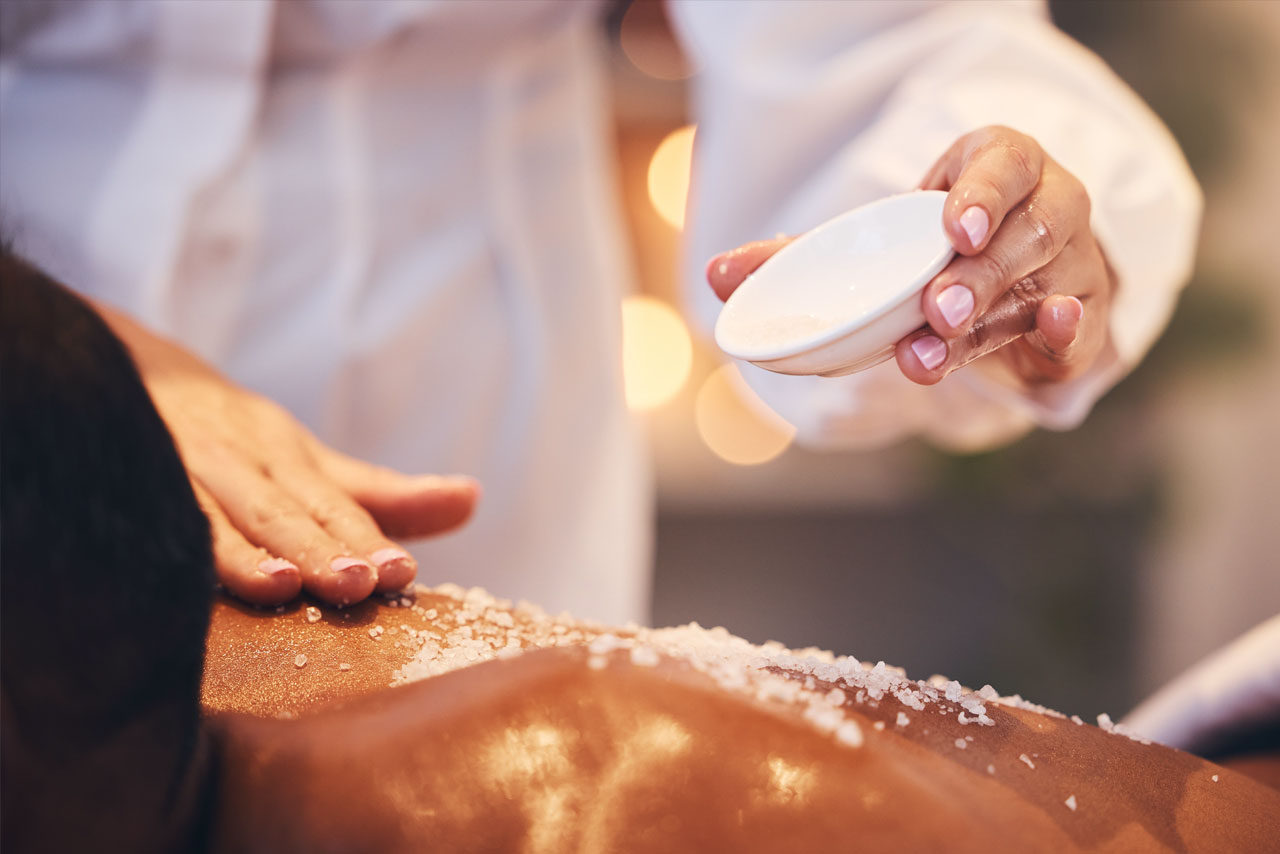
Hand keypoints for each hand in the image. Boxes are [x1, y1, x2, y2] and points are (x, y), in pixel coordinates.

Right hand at [98, 305, 478, 606]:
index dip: (367, 538)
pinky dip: (163, 542)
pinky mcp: (128, 486)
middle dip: (320, 546)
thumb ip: (383, 495)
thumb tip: (471, 499)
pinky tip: (176, 579)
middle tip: (359, 582)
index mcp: (286, 459)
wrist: (131, 375)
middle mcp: (237, 460)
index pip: (333, 504)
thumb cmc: (242, 441)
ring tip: (281, 583)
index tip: (402, 573)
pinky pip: (146, 515)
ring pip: (214, 514)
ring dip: (244, 550)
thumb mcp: (311, 464)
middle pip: (282, 509)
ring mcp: (177, 471)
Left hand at [707, 126, 1113, 388]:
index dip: (985, 190)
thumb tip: (718, 273)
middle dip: (980, 273)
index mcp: (998, 166)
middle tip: (935, 307)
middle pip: (1031, 230)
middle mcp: (1048, 205)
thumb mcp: (871, 243)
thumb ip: (798, 257)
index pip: (1008, 160)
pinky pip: (1084, 328)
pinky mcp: (1084, 316)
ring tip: (938, 342)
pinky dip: (1066, 336)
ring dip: (993, 318)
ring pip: (1050, 283)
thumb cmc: (926, 250)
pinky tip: (1047, 334)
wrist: (995, 286)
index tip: (955, 227)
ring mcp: (1074, 261)